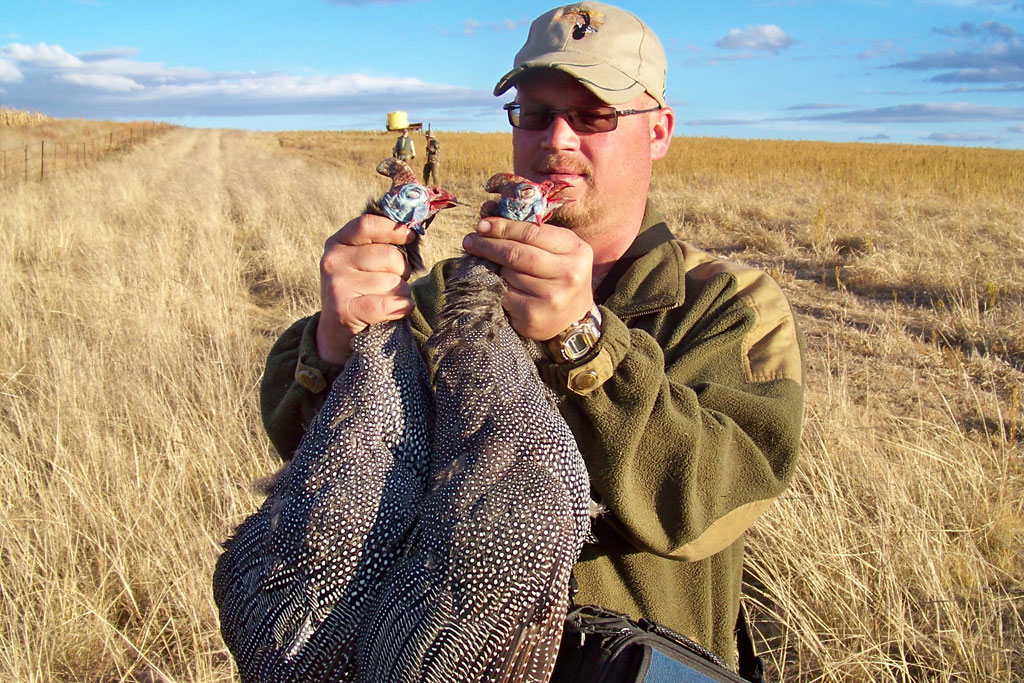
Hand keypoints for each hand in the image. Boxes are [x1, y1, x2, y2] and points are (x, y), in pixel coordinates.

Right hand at [316, 214, 417, 363]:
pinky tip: (396, 311)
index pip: (368, 225)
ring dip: (400, 294)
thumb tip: (412, 231)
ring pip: (393, 282)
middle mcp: (333, 261)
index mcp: (337, 243)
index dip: (394, 230)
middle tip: (392, 283)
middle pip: (389, 256)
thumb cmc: (359, 292)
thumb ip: (380, 245)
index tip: (410, 237)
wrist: (336, 332)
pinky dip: (400, 308)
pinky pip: (388, 303)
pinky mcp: (344, 309)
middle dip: (402, 271)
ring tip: (386, 300)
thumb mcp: (361, 263)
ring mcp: (337, 285)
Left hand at [462, 216, 593, 340]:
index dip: (503, 227)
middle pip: (516, 253)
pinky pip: (504, 295)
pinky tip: (500, 287)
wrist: (573, 317)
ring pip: (507, 274)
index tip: (482, 224)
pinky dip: (498, 288)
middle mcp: (568, 274)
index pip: (531, 232)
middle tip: (470, 241)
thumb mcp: (557, 249)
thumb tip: (488, 214)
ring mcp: (551, 297)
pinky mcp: (533, 316)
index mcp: (576, 250)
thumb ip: (530, 231)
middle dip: (489, 245)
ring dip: (496, 269)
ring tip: (494, 268)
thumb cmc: (560, 274)